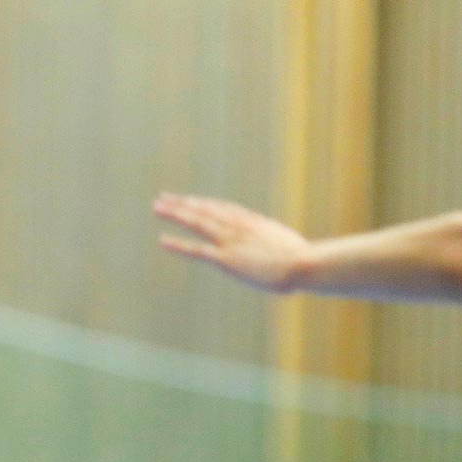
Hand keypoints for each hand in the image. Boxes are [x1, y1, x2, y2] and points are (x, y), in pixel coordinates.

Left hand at [153, 193, 309, 294]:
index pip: (224, 208)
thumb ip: (278, 247)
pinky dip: (178, 245)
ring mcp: (231, 240)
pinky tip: (162, 240)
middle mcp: (239, 226)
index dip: (205, 204)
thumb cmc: (305, 261)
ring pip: (197, 221)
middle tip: (164, 197)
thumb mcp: (289, 248)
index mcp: (254, 222)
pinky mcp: (226, 258)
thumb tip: (283, 252)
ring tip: (157, 207)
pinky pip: (196, 250)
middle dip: (183, 203)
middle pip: (205, 209)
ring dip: (175, 213)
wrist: (304, 264)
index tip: (192, 200)